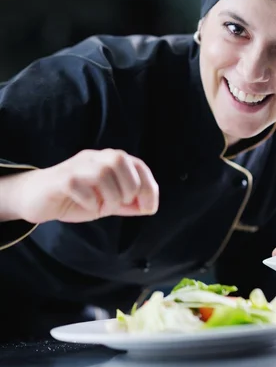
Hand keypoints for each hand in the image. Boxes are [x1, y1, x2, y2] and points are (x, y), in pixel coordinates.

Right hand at [13, 149, 158, 223]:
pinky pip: (78, 185)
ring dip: (111, 196)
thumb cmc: (75, 198)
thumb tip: (149, 206)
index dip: (148, 185)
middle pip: (120, 159)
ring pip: (101, 172)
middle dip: (130, 186)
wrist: (35, 198)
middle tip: (123, 204)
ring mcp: (76, 167)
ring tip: (104, 208)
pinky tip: (89, 207)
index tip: (149, 208)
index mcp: (106, 161)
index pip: (136, 164)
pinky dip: (90, 201)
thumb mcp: (106, 202)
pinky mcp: (60, 179)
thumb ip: (126, 203)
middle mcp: (93, 158)